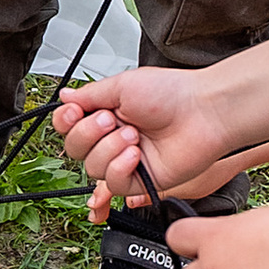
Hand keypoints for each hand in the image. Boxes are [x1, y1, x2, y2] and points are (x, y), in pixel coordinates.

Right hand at [54, 66, 243, 216]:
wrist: (203, 112)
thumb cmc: (172, 94)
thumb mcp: (122, 85)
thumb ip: (89, 95)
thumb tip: (65, 97)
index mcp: (107, 112)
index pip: (69, 125)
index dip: (66, 121)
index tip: (74, 112)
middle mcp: (114, 137)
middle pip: (74, 149)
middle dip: (88, 134)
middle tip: (110, 120)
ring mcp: (126, 160)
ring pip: (92, 168)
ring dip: (109, 149)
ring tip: (134, 135)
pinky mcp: (141, 180)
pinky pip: (114, 183)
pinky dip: (120, 167)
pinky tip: (136, 154)